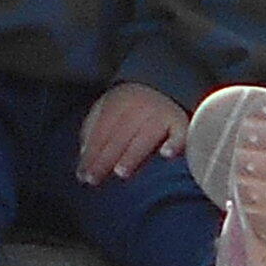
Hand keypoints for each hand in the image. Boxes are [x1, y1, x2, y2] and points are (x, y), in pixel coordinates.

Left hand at [77, 82, 191, 184]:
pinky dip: (174, 143)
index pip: (102, 130)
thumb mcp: (109, 109)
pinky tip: (166, 154)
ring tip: (120, 172)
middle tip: (94, 179)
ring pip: (146, 135)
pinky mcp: (182, 124)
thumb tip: (84, 154)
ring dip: (132, 154)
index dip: (91, 153)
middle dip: (105, 158)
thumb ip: (94, 130)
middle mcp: (140, 106)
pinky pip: (180, 134)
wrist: (168, 87)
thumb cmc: (132, 109)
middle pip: (120, 135)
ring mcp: (162, 114)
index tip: (83, 175)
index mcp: (118, 102)